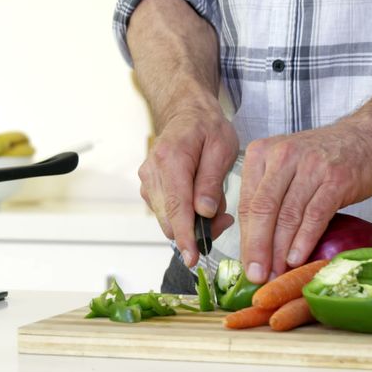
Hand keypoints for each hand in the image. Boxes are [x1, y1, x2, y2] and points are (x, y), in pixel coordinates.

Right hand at [139, 105, 238, 267]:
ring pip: (166, 219)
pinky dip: (184, 216)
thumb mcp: (222, 148)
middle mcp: (152, 173)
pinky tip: (200, 204)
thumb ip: (211, 181)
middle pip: (169, 219)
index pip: (176, 207)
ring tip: (215, 207)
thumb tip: (203, 212)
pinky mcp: (149, 189)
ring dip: (191, 224)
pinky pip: (165, 213)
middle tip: (224, 220)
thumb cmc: (207, 128)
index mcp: (171, 160)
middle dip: (195, 230)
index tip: (193, 257)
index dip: (185, 236)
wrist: (187, 114)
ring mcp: (147, 181)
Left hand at [238, 121, 371, 282]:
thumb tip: (253, 248)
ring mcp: (310, 166)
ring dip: (281, 250)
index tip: (247, 266)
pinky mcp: (336, 178)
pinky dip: (304, 240)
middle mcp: (282, 156)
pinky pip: (314, 215)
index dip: (245, 240)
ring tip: (278, 273)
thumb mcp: (284, 169)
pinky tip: (297, 258)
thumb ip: (265, 199)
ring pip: (288, 215)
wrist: (364, 139)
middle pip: (263, 210)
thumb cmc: (319, 160)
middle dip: (258, 248)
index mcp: (261, 154)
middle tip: (258, 276)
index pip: (247, 204)